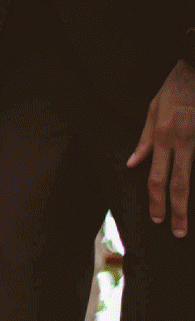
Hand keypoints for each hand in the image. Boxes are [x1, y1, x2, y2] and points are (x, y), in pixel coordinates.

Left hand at [127, 61, 194, 237]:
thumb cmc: (173, 89)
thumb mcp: (151, 111)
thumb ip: (144, 141)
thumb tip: (133, 164)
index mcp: (162, 137)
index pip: (157, 177)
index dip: (157, 200)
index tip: (158, 218)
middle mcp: (181, 140)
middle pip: (178, 183)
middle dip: (176, 210)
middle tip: (176, 231)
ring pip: (193, 176)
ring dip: (189, 201)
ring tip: (187, 221)